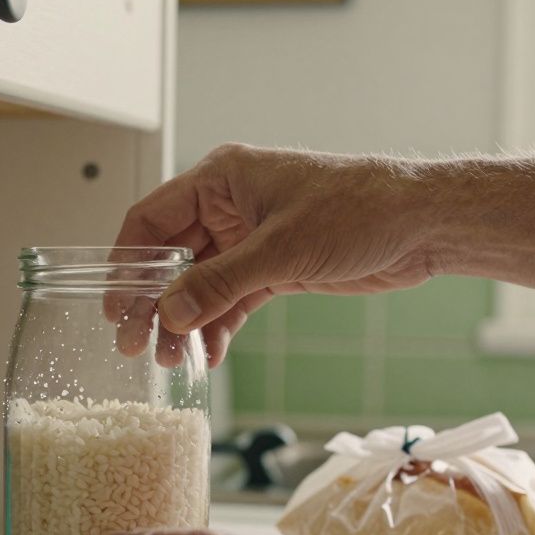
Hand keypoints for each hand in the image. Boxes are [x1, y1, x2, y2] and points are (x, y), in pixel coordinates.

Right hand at [115, 144, 436, 365]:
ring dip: (184, 320)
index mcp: (222, 178)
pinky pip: (231, 300)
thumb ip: (219, 283)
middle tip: (132, 341)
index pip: (151, 218)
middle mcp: (230, 206)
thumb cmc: (361, 208)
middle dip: (152, 301)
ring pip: (199, 284)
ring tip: (169, 356)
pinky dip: (219, 326)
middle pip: (170, 256)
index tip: (113, 302)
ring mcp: (251, 238)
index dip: (126, 261)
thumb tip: (169, 311)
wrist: (420, 226)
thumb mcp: (280, 249)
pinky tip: (209, 353)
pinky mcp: (274, 268)